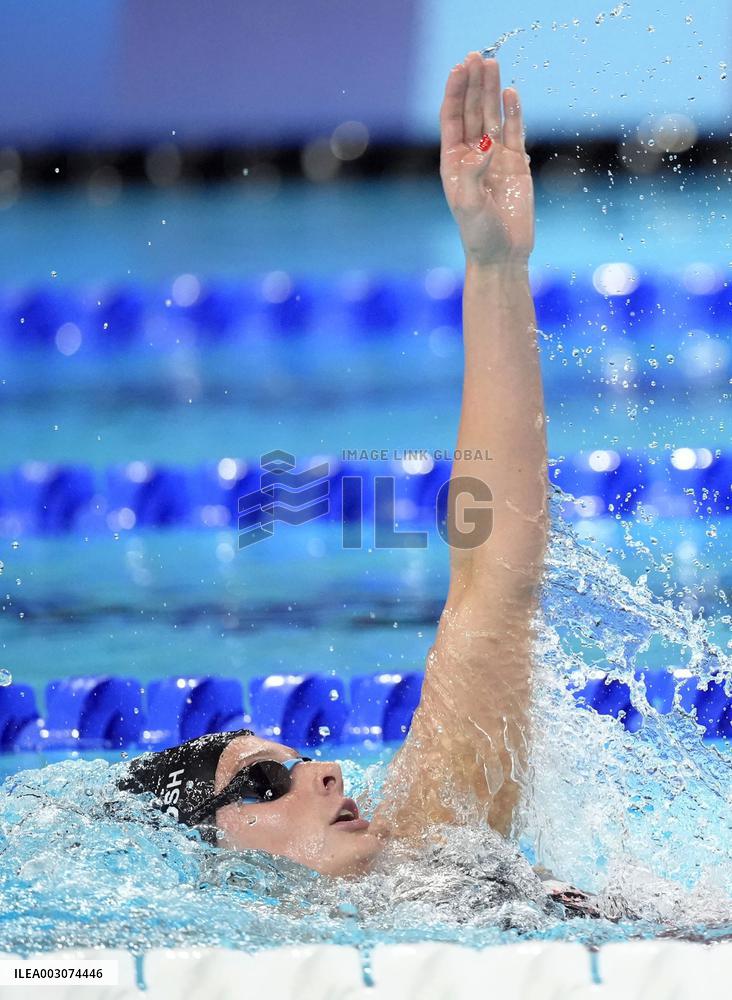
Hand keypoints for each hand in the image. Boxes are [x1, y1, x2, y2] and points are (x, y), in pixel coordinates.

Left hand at [440, 52, 533, 267]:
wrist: (502, 255)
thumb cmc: (478, 233)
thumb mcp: (469, 204)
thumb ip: (474, 173)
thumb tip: (486, 145)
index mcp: (453, 163)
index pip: (452, 119)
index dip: (455, 92)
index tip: (460, 68)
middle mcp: (472, 156)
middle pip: (472, 111)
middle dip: (474, 84)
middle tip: (478, 56)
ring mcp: (495, 158)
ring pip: (493, 116)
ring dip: (492, 91)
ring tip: (493, 63)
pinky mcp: (516, 165)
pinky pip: (514, 132)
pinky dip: (513, 113)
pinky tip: (511, 93)